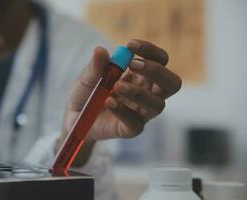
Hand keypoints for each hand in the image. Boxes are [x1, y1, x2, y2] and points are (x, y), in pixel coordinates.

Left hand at [61, 39, 181, 144]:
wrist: (74, 118)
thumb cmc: (87, 94)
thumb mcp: (88, 77)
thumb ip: (95, 66)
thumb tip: (100, 50)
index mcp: (141, 76)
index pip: (160, 60)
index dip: (150, 51)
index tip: (129, 45)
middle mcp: (147, 93)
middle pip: (172, 83)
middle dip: (156, 71)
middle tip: (133, 65)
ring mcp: (141, 113)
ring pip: (158, 105)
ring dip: (140, 93)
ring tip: (117, 86)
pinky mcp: (131, 129)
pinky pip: (135, 122)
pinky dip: (122, 110)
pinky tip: (109, 102)